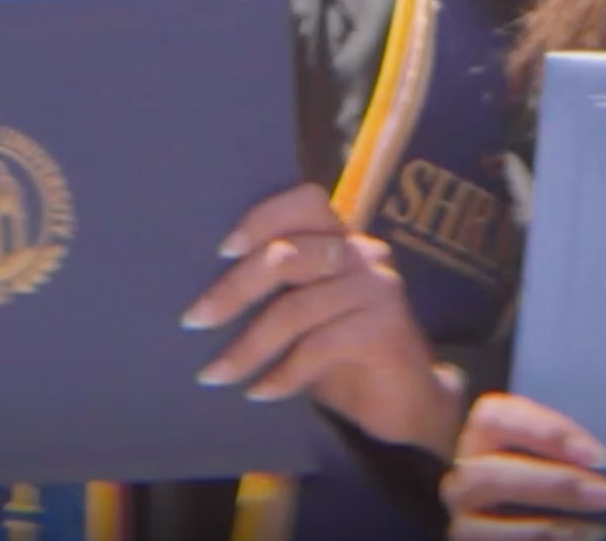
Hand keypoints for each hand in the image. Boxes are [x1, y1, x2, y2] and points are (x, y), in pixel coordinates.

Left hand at [184, 183, 460, 452]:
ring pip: (297, 308)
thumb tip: (201, 296)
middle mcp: (363, 253)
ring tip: (214, 374)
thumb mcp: (306, 318)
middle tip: (194, 321)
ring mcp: (378, 288)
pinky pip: (319, 346)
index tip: (220, 251)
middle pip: (289, 255)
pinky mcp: (387, 329)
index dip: (262, 218)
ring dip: (248, 347)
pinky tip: (259, 393)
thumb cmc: (345, 358)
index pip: (305, 201)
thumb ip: (277, 294)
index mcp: (341, 239)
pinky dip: (282, 374)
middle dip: (235, 289)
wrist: (411, 404)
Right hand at [441, 392, 605, 540]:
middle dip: (557, 485)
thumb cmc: (556, 470)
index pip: (500, 418)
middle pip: (493, 472)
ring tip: (599, 528)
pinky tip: (575, 540)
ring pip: (482, 520)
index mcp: (485, 429)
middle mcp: (465, 466)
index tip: (601, 456)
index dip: (548, 433)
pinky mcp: (465, 536)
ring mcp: (461, 507)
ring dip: (547, 524)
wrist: (527, 515)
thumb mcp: (558, 448)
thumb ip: (569, 448)